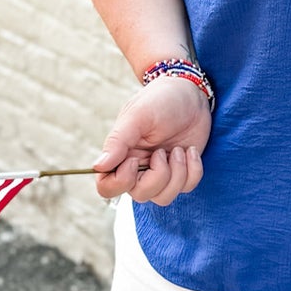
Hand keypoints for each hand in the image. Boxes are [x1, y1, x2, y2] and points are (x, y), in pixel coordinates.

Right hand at [94, 74, 212, 204]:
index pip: (107, 187)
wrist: (190, 93)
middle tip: (162, 151)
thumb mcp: (137, 116)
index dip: (121, 182)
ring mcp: (161, 171)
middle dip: (157, 176)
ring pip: (164, 197)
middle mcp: (138, 168)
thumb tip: (98, 166)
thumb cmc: (160, 100)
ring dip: (177, 174)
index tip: (135, 161)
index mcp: (121, 155)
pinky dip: (193, 170)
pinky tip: (191, 151)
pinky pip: (186, 188)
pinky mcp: (182, 172)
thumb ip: (117, 141)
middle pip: (139, 195)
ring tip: (179, 150)